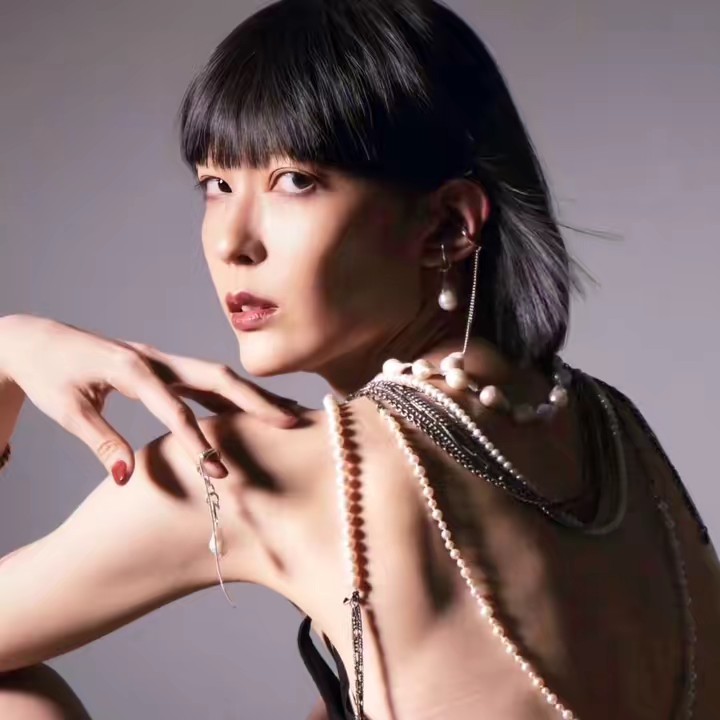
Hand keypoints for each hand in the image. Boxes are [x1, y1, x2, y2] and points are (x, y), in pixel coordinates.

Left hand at [0, 315, 301, 483]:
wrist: (37, 341)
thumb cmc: (50, 374)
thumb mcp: (67, 410)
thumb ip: (101, 441)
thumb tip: (127, 478)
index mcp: (131, 368)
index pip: (174, 409)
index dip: (198, 441)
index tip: (219, 472)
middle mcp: (155, 359)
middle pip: (216, 377)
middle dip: (254, 401)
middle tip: (290, 422)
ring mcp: (163, 360)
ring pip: (218, 375)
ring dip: (253, 395)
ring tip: (287, 414)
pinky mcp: (164, 367)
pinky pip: (205, 380)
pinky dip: (234, 395)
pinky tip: (254, 409)